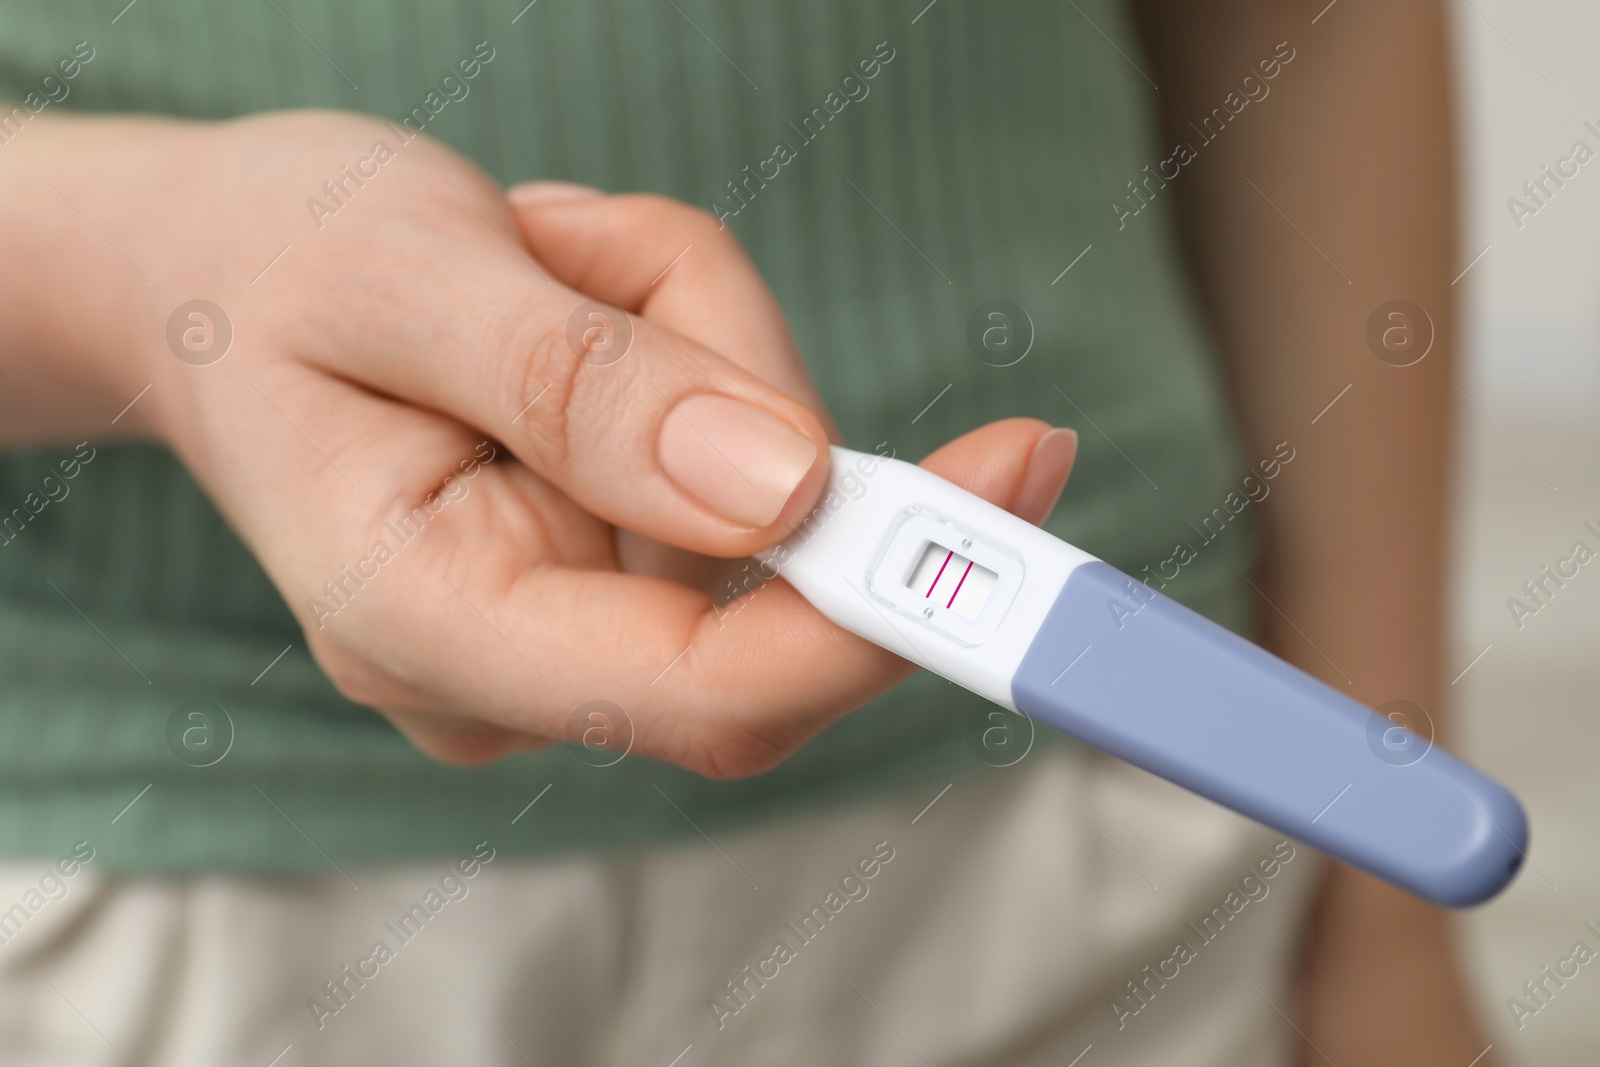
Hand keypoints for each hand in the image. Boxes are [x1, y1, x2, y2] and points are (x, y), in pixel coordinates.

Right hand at [4, 110, 1077, 770]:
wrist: (213, 272)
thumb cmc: (276, 263)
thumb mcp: (405, 275)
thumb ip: (582, 391)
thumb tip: (792, 493)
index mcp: (425, 626)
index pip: (703, 693)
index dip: (874, 611)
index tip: (1015, 473)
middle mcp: (515, 667)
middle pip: (765, 582)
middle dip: (738, 388)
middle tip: (601, 252)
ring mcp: (572, 627)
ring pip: (767, 492)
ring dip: (694, 334)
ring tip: (541, 256)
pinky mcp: (617, 570)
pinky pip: (742, 460)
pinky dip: (693, 347)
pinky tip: (573, 295)